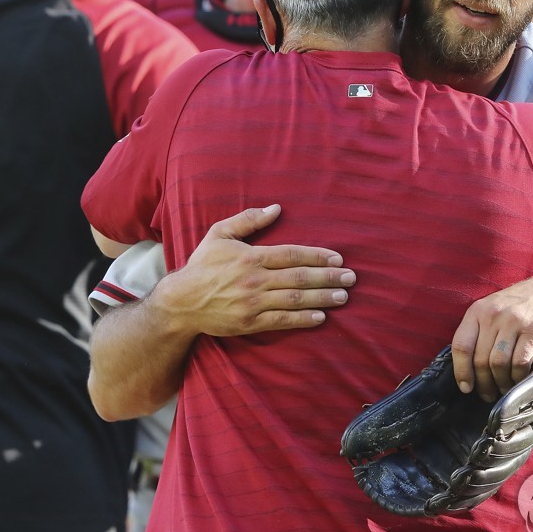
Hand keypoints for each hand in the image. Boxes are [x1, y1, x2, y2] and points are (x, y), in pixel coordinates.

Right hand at [156, 204, 355, 335]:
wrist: (180, 302)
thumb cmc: (202, 265)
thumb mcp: (219, 234)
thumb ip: (248, 219)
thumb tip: (276, 208)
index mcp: (250, 256)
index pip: (292, 254)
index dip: (318, 256)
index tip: (338, 259)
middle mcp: (254, 279)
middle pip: (299, 277)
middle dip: (328, 277)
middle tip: (351, 278)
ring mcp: (252, 303)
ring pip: (294, 299)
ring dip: (322, 298)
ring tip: (343, 296)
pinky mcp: (249, 322)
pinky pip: (281, 321)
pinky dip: (302, 319)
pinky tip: (321, 317)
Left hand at [450, 274, 532, 401]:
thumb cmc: (517, 308)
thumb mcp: (491, 310)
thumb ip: (478, 333)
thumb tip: (467, 370)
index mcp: (477, 311)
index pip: (461, 345)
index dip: (461, 371)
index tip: (466, 387)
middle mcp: (493, 315)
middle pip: (481, 359)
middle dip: (483, 383)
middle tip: (488, 394)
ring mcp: (514, 322)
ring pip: (499, 363)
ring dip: (500, 382)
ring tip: (503, 389)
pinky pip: (520, 362)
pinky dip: (518, 377)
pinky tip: (518, 380)